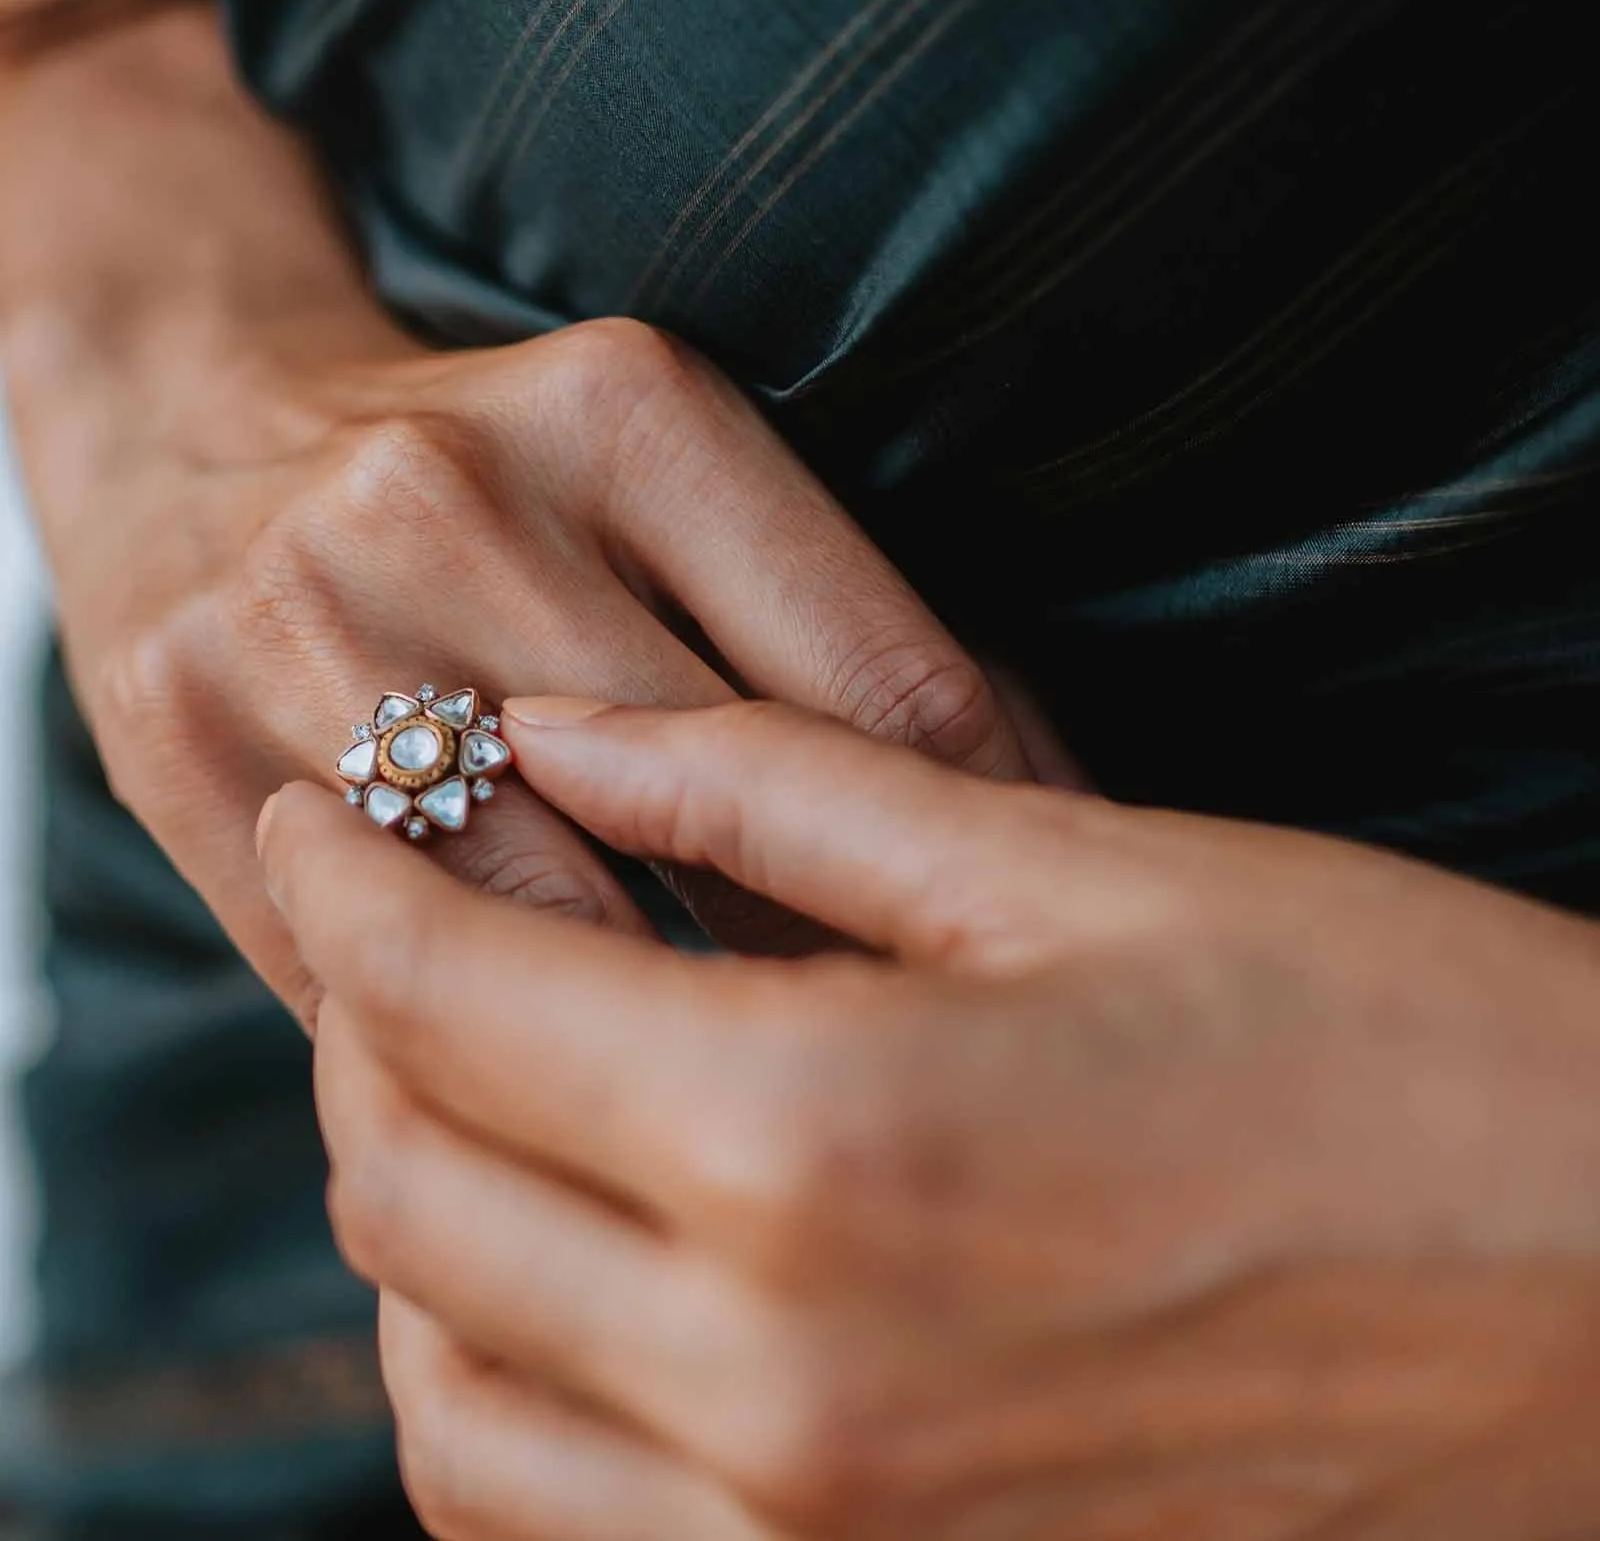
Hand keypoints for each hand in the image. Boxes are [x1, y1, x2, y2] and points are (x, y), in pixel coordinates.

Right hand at [3, 0, 1028, 1005]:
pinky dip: (505, 1048)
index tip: (1033, 952)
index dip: (994, 845)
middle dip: (841, 969)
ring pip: (556, 928)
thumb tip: (1019, 810)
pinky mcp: (194, 752)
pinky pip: (399, 972)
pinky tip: (578, 1088)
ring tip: (764, 1100)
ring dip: (675, 1038)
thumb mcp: (659, 460)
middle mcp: (458, 508)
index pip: (887, 690)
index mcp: (634, 413)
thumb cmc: (489, 468)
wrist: (190, 411)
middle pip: (728, 822)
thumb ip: (812, 627)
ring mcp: (311, 634)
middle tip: (925, 1060)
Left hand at [258, 700, 1599, 1539]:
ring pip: (448, 1392)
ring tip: (462, 1080)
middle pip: (412, 1192)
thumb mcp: (1076, 867)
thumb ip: (780, 796)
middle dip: (360, 1027)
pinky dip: (504, 1384)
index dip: (354, 880)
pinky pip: (563, 1528)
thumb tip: (566, 735)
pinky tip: (566, 1261)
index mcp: (822, 1142)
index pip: (453, 1001)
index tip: (326, 802)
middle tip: (395, 911)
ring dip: (412, 1216)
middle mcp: (776, 1381)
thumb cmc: (1389, 1050)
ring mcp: (815, 1538)